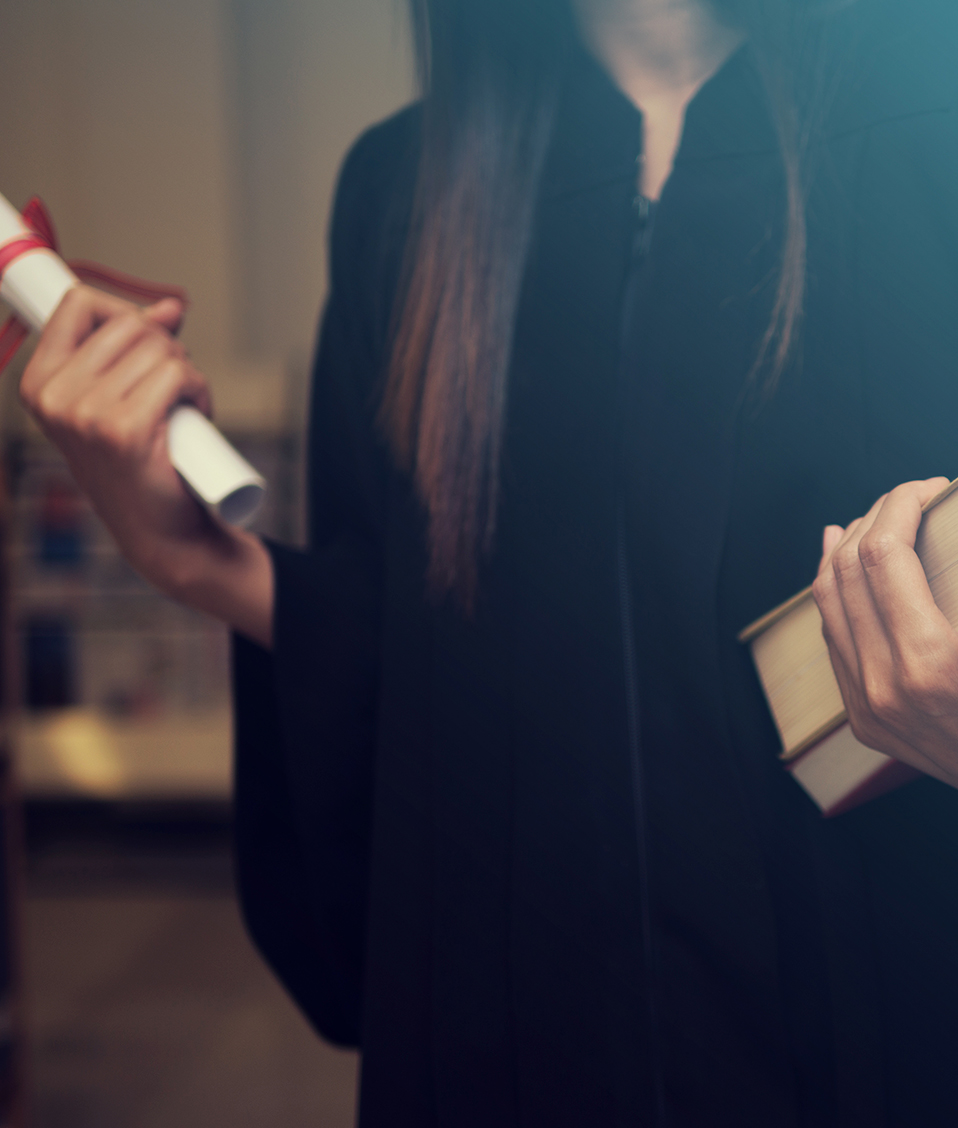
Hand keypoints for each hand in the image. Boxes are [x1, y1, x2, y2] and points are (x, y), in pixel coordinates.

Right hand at [20, 285, 272, 645]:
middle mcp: (53, 398)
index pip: (77, 303)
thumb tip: (171, 306)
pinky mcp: (125, 431)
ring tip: (180, 408)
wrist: (160, 532)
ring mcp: (85, 415)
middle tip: (171, 388)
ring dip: (186, 372)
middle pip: (127, 323)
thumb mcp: (122, 398)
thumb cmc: (142, 465)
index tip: (146, 337)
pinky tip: (196, 414)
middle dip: (164, 347)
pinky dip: (198, 389)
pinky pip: (177, 374)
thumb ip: (136, 348)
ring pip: (158, 347)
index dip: (123, 312)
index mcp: (39, 384)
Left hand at [812, 477, 957, 787]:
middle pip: (847, 570)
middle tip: (904, 498)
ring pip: (827, 603)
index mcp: (933, 659)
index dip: (901, 504)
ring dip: (842, 552)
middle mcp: (887, 684)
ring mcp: (867, 706)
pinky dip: (836, 595)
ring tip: (865, 521)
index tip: (927, 486)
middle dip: (873, 519)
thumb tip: (944, 503)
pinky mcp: (864, 720)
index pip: (885, 554)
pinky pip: (835, 639)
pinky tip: (842, 566)